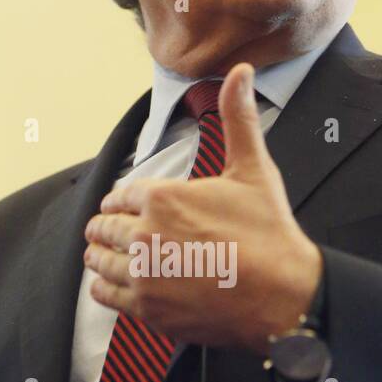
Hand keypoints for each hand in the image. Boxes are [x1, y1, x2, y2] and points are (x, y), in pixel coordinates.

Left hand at [84, 63, 322, 352]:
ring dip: (98, 256)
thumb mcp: (253, 169)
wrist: (282, 296)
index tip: (117, 205)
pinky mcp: (148, 309)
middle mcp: (145, 235)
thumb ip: (237, 119)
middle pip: (106, 228)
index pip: (121, 196)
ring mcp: (144, 275)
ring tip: (99, 256)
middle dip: (104, 227)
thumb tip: (241, 72)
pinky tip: (106, 286)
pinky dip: (103, 289)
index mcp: (163, 197)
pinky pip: (106, 296)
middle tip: (102, 231)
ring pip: (100, 261)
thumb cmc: (270, 234)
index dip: (119, 200)